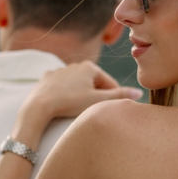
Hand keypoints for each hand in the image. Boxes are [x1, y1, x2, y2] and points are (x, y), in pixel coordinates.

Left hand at [15, 61, 142, 142]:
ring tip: (78, 112)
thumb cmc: (69, 104)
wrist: (38, 107)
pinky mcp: (46, 80)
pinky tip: (63, 105)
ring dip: (80, 97)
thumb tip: (139, 93)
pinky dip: (64, 96)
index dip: (113, 98)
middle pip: (92, 84)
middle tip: (94, 113)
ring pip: (76, 86)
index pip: (109, 84)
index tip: (114, 111)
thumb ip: (118, 97)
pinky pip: (60, 89)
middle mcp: (74, 65)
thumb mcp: (97, 102)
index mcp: (90, 67)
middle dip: (95, 98)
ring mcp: (59, 71)